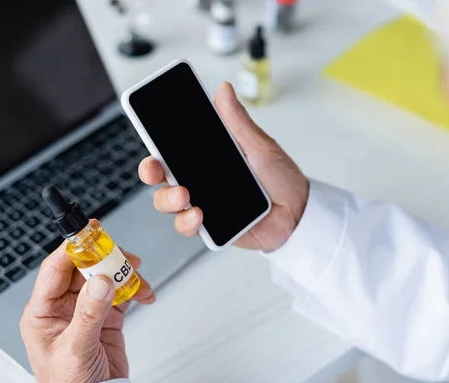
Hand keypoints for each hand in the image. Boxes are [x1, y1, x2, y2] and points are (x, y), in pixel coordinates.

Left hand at [20, 238, 154, 382]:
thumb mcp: (76, 348)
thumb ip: (89, 313)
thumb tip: (100, 281)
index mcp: (43, 311)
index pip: (56, 269)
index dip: (73, 247)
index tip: (90, 232)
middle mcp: (64, 307)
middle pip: (85, 269)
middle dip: (107, 260)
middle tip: (125, 257)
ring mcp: (87, 311)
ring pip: (106, 277)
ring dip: (126, 276)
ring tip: (139, 281)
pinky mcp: (107, 317)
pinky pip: (122, 293)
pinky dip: (136, 290)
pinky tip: (144, 294)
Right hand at [138, 82, 308, 251]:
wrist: (299, 213)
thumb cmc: (281, 178)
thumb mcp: (260, 146)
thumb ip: (237, 122)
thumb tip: (224, 90)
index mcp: (209, 157)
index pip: (173, 148)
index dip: (155, 142)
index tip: (148, 135)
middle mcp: (201, 179)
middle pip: (161, 175)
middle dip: (151, 172)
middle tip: (157, 170)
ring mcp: (203, 203)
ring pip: (168, 202)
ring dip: (169, 198)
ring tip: (186, 196)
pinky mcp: (211, 227)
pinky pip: (188, 226)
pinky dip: (187, 221)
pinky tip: (199, 215)